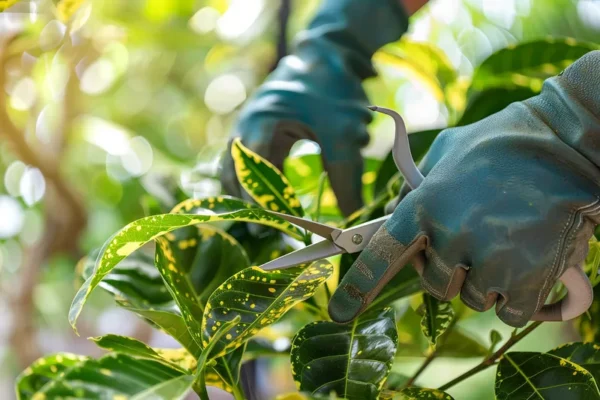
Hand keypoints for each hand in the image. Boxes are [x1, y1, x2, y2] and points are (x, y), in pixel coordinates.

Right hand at [220, 0, 408, 215]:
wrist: (330, 57)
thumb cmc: (335, 91)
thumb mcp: (344, 134)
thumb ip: (345, 178)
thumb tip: (351, 219)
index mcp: (263, 119)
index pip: (252, 169)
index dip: (259, 199)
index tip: (272, 226)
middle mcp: (248, 123)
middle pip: (235, 171)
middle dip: (249, 202)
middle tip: (263, 232)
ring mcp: (250, 125)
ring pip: (238, 168)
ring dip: (249, 194)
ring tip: (264, 223)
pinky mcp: (259, 131)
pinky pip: (248, 163)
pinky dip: (256, 183)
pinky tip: (269, 201)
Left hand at [329, 51, 599, 326]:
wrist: (566, 144)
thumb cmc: (502, 143)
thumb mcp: (445, 151)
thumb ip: (414, 186)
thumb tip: (394, 213)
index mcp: (424, 206)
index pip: (382, 256)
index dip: (358, 288)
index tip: (341, 312)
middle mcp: (451, 237)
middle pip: (435, 285)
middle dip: (450, 270)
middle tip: (474, 240)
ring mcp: (489, 260)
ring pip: (472, 298)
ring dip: (485, 280)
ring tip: (507, 241)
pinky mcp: (527, 278)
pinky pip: (508, 313)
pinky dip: (516, 298)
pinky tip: (527, 265)